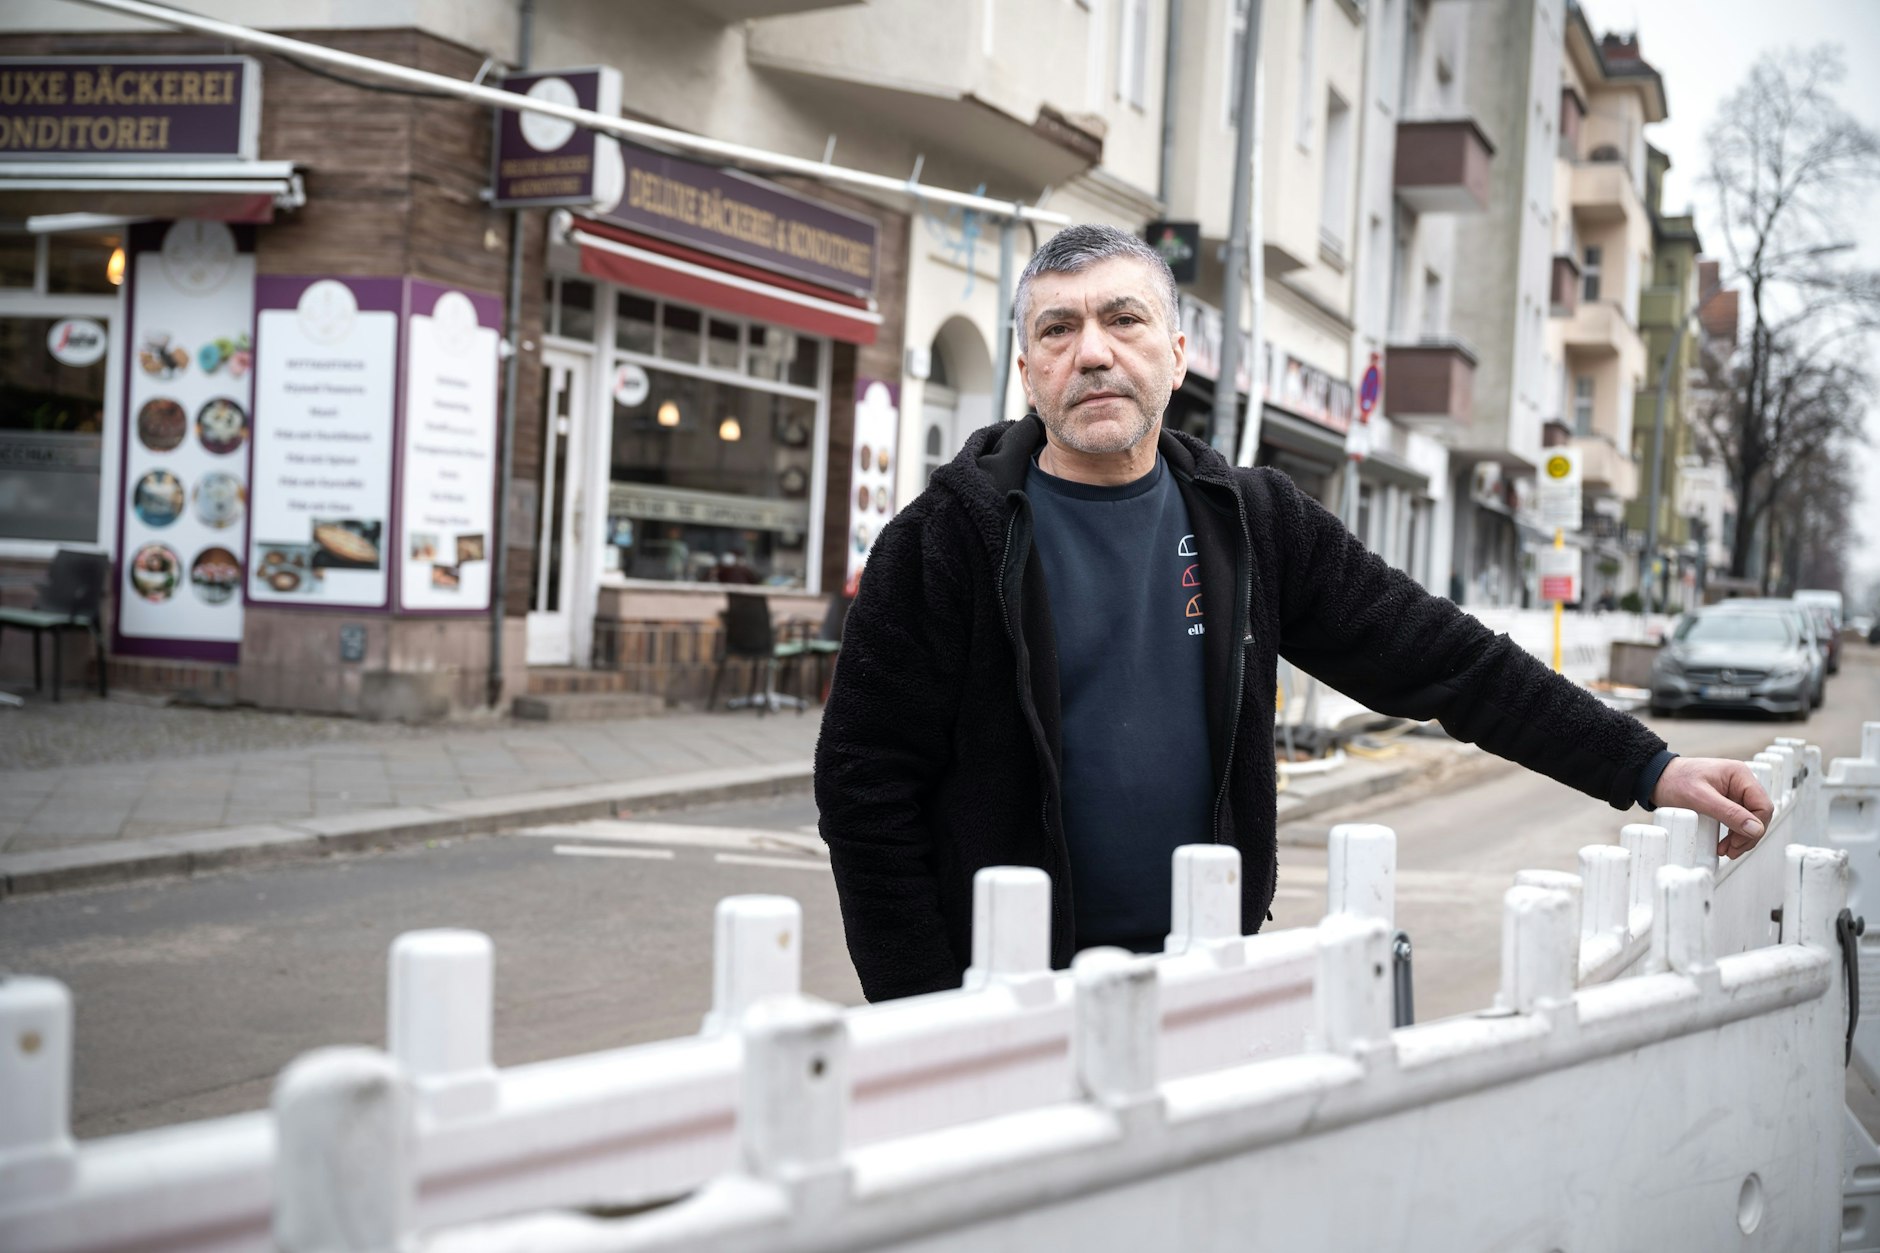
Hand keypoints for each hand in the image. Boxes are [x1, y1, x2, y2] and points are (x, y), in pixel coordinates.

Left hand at [1650, 756, 1773, 859]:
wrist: (1655, 778)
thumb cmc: (1674, 781)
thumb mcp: (1700, 799)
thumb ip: (1729, 813)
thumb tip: (1755, 829)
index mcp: (1740, 775)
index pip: (1762, 806)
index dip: (1754, 828)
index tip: (1738, 842)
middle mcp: (1741, 782)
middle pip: (1758, 815)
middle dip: (1747, 836)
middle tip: (1731, 851)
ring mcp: (1735, 792)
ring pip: (1749, 820)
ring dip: (1740, 838)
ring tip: (1725, 850)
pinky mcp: (1727, 801)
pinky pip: (1738, 820)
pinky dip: (1733, 834)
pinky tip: (1724, 844)